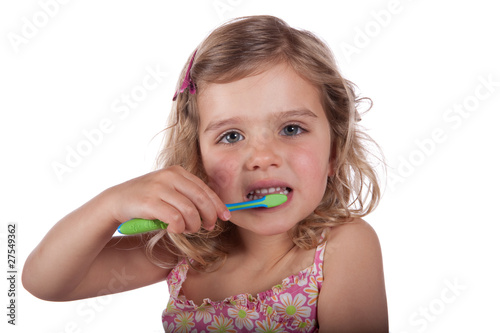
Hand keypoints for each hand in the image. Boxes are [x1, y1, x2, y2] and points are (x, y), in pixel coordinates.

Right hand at [107, 166, 230, 232]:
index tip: (225, 217)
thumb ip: (187, 195)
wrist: (117, 200)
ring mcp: (159, 187)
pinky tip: (175, 230)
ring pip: (189, 211)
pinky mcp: (150, 202)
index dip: (217, 204)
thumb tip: (213, 210)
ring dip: (193, 225)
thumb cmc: (147, 199)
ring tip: (188, 229)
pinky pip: (174, 218)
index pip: (204, 189)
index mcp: (178, 172)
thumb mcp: (169, 190)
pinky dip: (179, 228)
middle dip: (209, 215)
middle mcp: (170, 176)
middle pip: (200, 199)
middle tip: (208, 226)